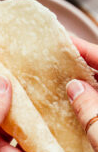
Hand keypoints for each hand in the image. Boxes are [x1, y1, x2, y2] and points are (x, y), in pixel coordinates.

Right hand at [66, 36, 97, 151]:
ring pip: (95, 87)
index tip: (65, 41)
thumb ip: (91, 110)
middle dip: (78, 63)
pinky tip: (67, 98)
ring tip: (57, 76)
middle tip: (56, 58)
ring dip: (77, 81)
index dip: (84, 49)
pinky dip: (80, 98)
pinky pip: (93, 102)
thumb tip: (74, 88)